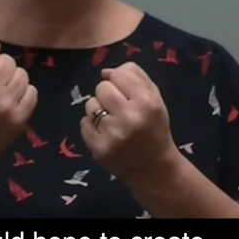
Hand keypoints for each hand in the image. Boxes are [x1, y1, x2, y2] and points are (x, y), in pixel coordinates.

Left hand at [78, 63, 177, 184]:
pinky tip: (104, 132)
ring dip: (97, 109)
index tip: (123, 91)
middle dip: (107, 94)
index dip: (118, 80)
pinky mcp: (98, 148)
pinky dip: (91, 126)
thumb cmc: (154, 128)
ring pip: (90, 105)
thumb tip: (105, 71)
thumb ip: (135, 78)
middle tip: (116, 107)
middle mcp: (129, 116)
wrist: (153, 167)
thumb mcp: (155, 99)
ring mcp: (112, 133)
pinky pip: (83, 124)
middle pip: (102, 88)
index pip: (119, 75)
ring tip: (110, 120)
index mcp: (147, 102)